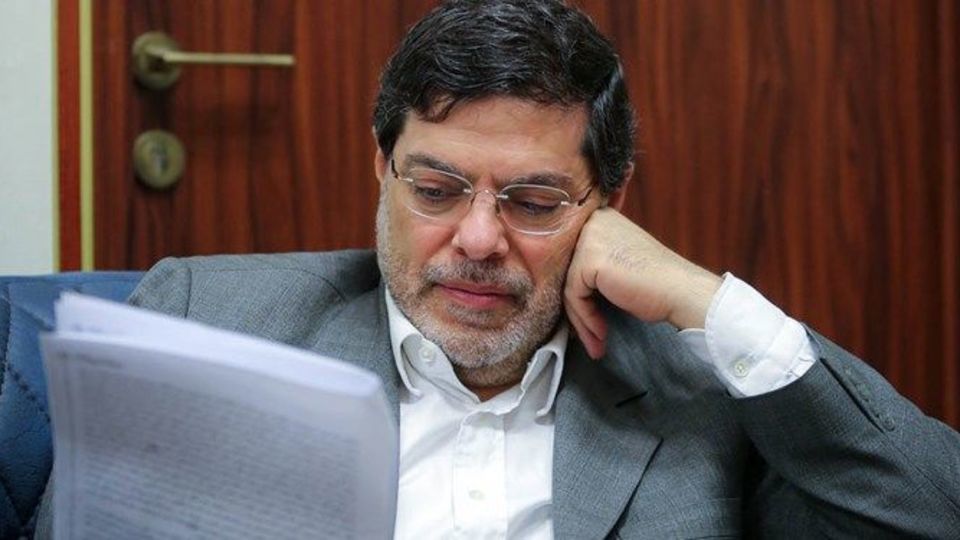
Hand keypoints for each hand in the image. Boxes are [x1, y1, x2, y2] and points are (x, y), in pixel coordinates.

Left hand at [564, 208, 722, 358]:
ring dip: (581, 320)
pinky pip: (574, 296)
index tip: (585, 320)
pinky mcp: (589, 259)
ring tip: (596, 341)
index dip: (577, 292)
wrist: (681, 291)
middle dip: (577, 310)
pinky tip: (602, 334)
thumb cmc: (655, 283)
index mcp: (599, 217)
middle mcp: (592, 221)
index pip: (571, 258)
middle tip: (590, 337)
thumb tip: (559, 286)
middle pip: (567, 272)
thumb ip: (590, 264)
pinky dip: (586, 319)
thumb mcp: (616, 264)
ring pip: (567, 286)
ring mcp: (590, 238)